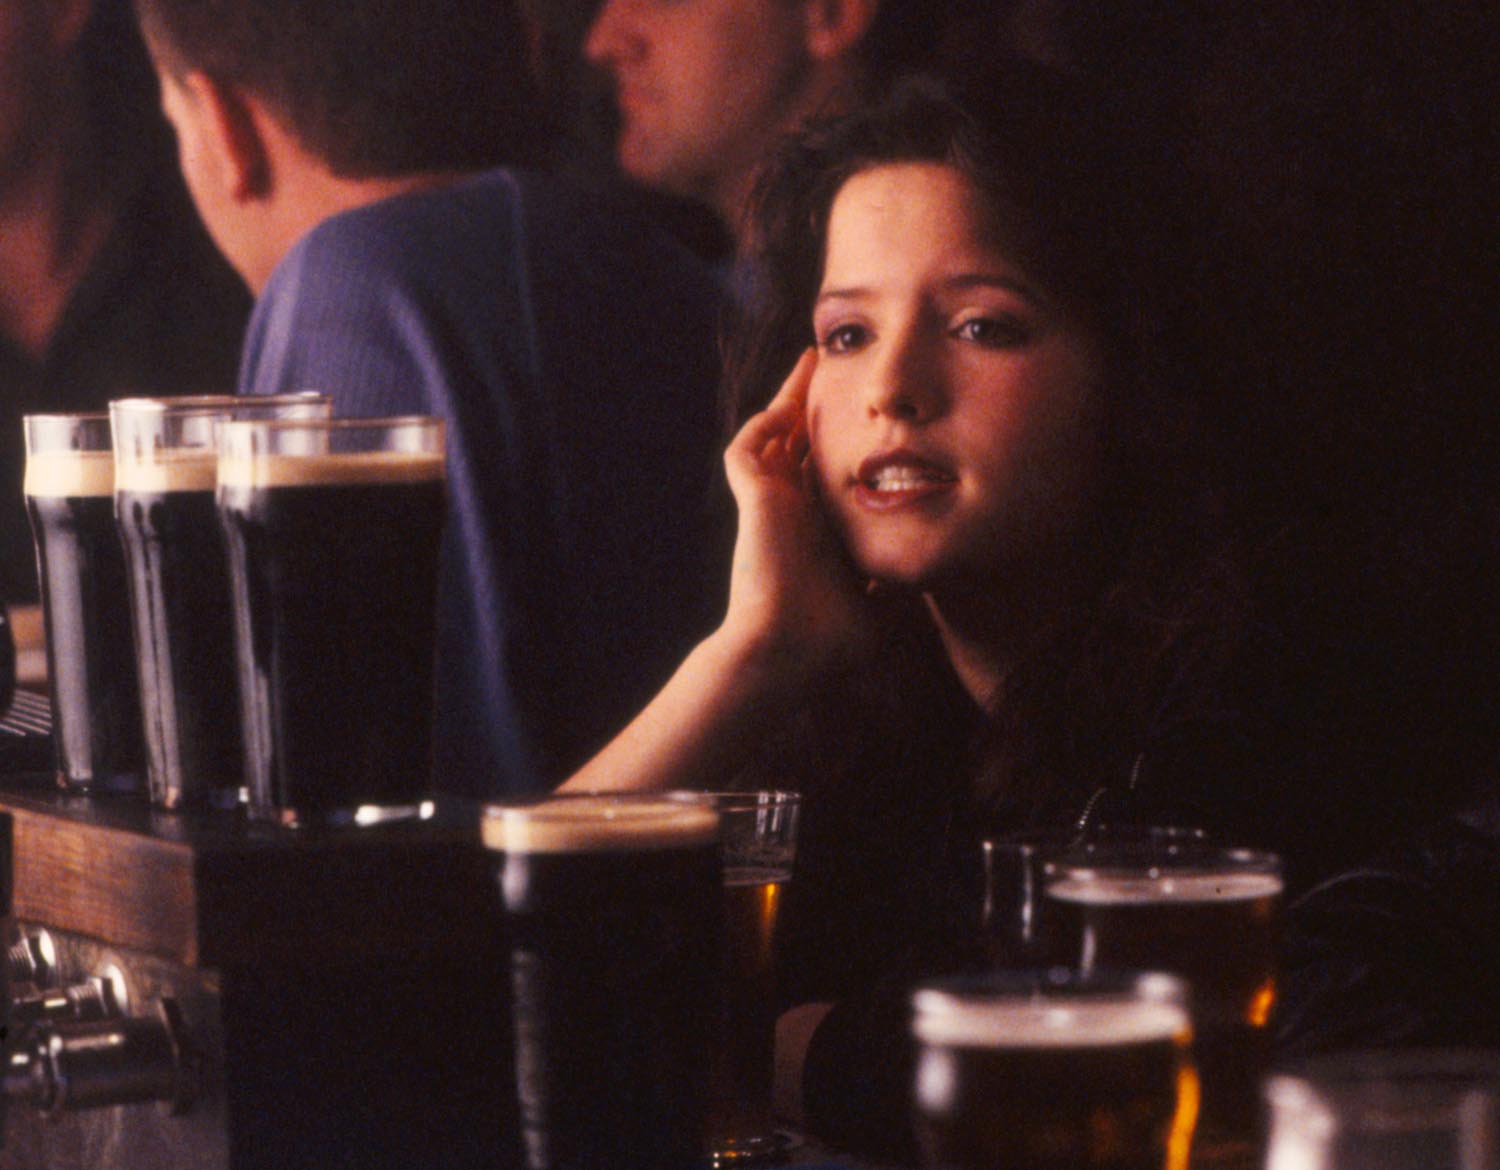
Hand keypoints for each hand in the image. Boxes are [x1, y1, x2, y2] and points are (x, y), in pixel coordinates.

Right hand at [721, 349, 874, 682]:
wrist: (789, 654)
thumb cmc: (831, 643)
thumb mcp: (882, 608)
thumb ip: (900, 586)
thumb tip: (936, 575)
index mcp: (820, 534)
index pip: (832, 478)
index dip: (848, 449)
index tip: (875, 425)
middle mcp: (794, 513)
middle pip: (802, 446)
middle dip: (818, 409)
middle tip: (839, 370)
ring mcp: (771, 505)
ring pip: (773, 437)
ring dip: (791, 399)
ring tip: (813, 359)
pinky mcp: (754, 500)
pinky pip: (748, 450)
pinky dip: (763, 424)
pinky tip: (787, 399)